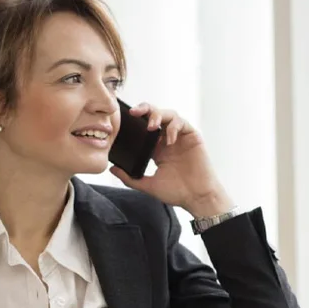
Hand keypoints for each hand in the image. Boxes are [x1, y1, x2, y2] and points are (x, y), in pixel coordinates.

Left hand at [109, 103, 234, 217]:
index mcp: (157, 148)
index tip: (123, 120)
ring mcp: (181, 137)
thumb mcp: (148, 185)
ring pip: (169, 114)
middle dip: (145, 109)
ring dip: (159, 116)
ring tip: (152, 127)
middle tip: (135, 113)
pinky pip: (182, 123)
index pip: (144, 127)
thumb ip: (129, 178)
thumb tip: (111, 169)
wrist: (197, 198)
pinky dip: (174, 127)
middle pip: (156, 115)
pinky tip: (169, 140)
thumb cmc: (177, 192)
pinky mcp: (193, 137)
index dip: (135, 120)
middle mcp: (168, 139)